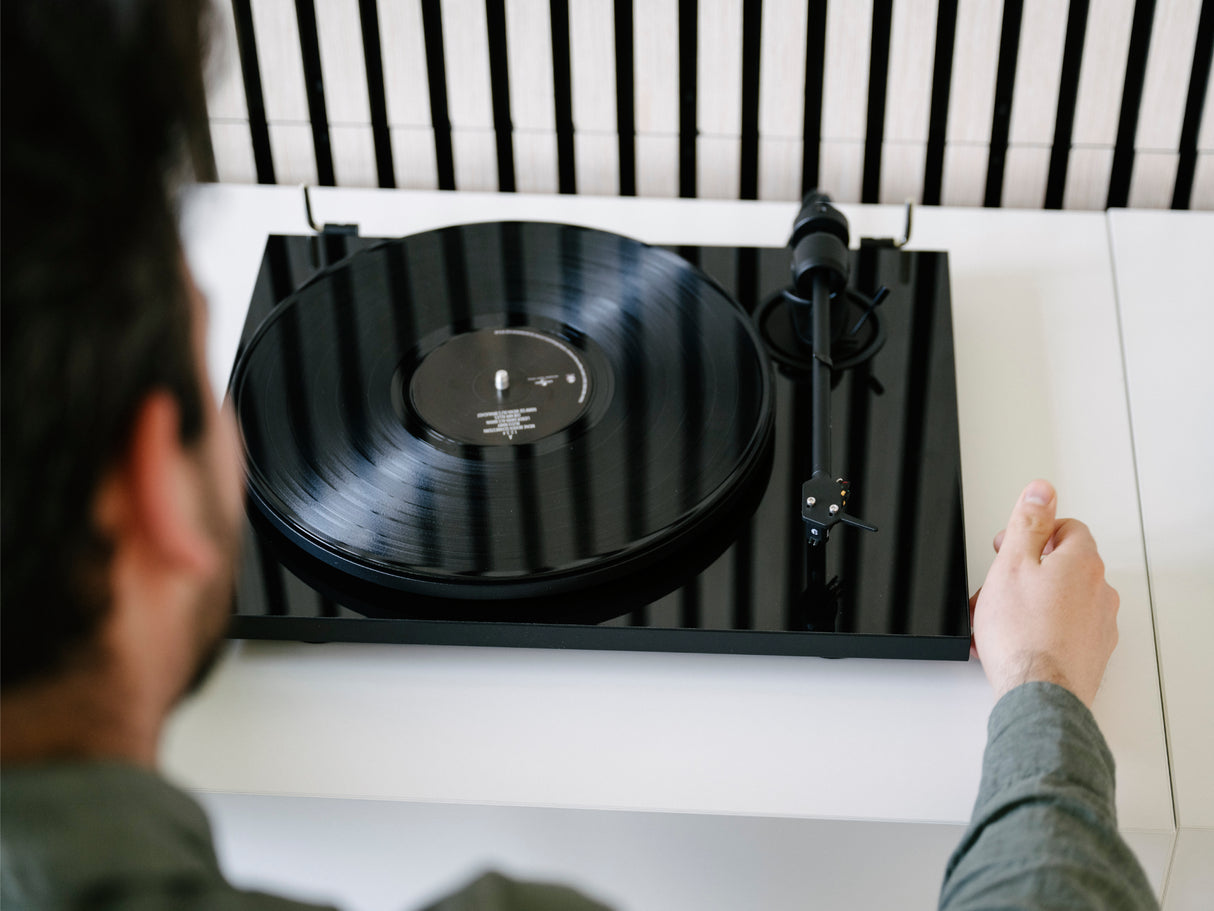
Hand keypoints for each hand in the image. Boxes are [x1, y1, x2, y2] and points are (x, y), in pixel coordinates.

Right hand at [970, 480, 1118, 707]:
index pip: (1068, 528)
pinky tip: (1015, 639)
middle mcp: (1100, 590)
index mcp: (1082, 562)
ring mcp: (1099, 624)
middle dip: (1029, 569)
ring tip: (999, 618)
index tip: (1011, 545)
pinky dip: (1041, 627)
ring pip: (1062, 598)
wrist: (1038, 692)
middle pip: (1064, 563)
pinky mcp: (1092, 652)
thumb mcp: (1012, 563)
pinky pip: (1065, 628)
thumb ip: (1028, 523)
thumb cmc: (1023, 634)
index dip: (1035, 532)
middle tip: (1000, 583)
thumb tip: (1042, 491)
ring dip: (1032, 600)